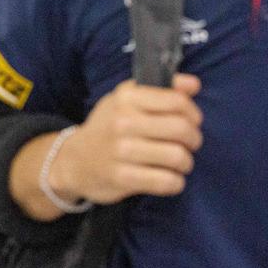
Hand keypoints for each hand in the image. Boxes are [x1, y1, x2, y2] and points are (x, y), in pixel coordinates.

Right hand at [49, 74, 202, 205]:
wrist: (73, 161)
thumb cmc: (108, 128)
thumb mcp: (125, 100)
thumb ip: (160, 89)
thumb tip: (194, 84)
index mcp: (125, 98)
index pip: (177, 101)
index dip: (193, 114)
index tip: (190, 122)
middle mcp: (122, 121)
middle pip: (182, 130)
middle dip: (193, 140)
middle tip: (187, 145)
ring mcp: (121, 150)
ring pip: (178, 157)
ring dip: (185, 163)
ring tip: (176, 163)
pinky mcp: (122, 177)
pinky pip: (167, 182)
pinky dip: (175, 183)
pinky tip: (167, 178)